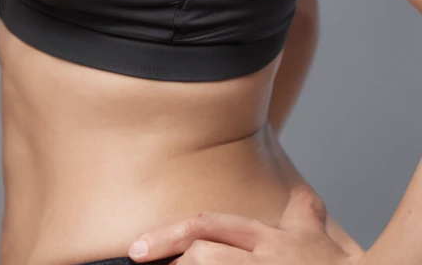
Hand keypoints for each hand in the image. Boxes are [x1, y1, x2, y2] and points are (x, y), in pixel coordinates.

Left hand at [128, 185, 365, 262]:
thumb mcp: (318, 238)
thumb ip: (303, 214)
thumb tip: (302, 195)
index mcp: (267, 240)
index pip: (211, 225)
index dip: (171, 233)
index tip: (136, 248)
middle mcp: (264, 261)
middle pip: (205, 252)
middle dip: (171, 257)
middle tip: (137, 259)